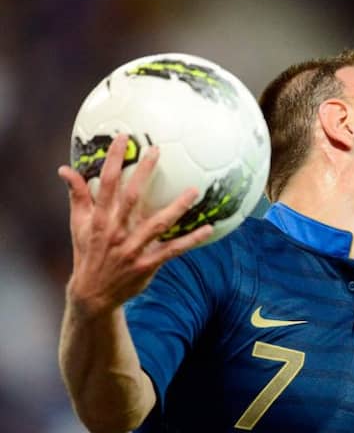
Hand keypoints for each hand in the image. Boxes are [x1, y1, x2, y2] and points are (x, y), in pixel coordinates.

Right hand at [59, 134, 212, 316]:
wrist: (93, 294)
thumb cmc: (88, 253)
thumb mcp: (79, 225)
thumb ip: (77, 196)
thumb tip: (65, 169)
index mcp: (100, 219)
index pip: (107, 183)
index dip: (114, 160)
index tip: (124, 138)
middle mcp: (116, 231)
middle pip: (132, 197)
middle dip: (144, 172)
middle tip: (158, 150)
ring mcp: (132, 248)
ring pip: (158, 223)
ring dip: (177, 207)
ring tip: (195, 190)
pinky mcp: (147, 264)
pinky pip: (173, 249)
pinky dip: (191, 240)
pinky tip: (208, 228)